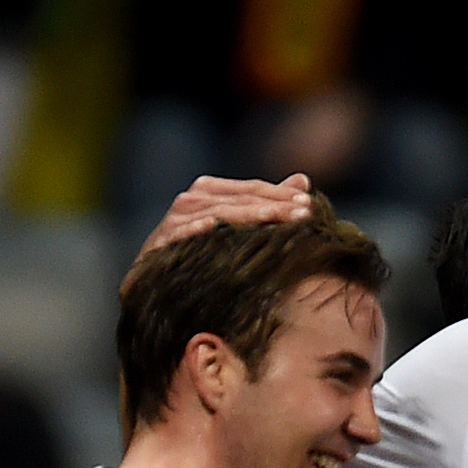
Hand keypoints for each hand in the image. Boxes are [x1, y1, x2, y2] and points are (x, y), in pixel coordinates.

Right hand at [133, 173, 314, 260]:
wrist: (156, 288)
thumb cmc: (204, 257)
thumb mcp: (240, 230)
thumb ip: (269, 204)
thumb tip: (303, 180)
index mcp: (210, 193)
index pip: (252, 189)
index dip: (281, 195)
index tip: (311, 206)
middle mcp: (191, 201)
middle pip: (238, 199)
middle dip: (273, 205)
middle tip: (304, 213)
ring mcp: (174, 221)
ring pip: (215, 212)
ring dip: (247, 214)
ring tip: (276, 218)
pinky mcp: (158, 244)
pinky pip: (178, 233)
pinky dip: (193, 228)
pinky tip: (212, 227)